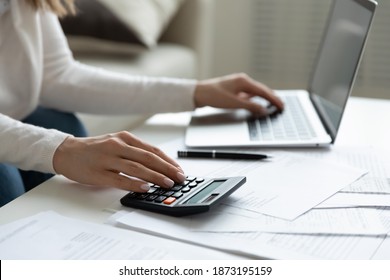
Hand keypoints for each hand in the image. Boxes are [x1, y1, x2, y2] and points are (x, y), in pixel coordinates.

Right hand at [53, 131, 185, 191]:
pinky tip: (145, 188)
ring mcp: (107, 159)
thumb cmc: (95, 149)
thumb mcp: (116, 143)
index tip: (179, 170)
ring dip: (155, 177)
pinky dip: (134, 184)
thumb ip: (135, 152)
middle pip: (148, 158)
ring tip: (167, 184)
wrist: (66, 152)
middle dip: (167, 169)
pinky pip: (119, 180)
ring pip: (136, 168)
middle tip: (179, 178)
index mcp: (125, 138)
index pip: (152, 150)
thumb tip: (159, 165)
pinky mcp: (98, 173)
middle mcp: (117, 145)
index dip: (168, 161)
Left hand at [194, 73, 283, 114]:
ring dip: (263, 98)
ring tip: (272, 104)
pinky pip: (248, 93)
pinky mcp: (233, 89)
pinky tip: (256, 102)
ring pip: (255, 91)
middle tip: (281, 105)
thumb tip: (264, 110)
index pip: (263, 91)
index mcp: (244, 81)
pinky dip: (254, 98)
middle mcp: (242, 80)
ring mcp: (237, 84)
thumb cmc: (214, 96)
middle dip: (271, 98)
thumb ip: (251, 107)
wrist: (199, 93)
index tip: (282, 105)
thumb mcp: (235, 103)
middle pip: (261, 89)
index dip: (274, 99)